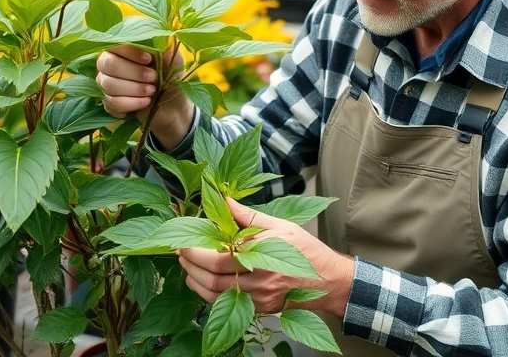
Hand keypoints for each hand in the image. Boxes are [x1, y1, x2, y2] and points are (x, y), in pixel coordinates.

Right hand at [96, 44, 193, 149]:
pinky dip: (132, 103)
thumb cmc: (170, 77)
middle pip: (108, 64)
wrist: (174, 105)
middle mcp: (110, 63)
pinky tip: (146, 102)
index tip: (149, 59)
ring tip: (152, 91)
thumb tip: (157, 35)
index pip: (115, 44)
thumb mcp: (172, 59)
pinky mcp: (109, 103)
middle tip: (153, 78)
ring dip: (135, 89)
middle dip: (134, 72)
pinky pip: (112, 103)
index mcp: (123, 48)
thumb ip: (163, 45)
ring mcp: (107, 84)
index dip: (130, 52)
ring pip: (109, 84)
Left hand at [179, 198, 354, 315]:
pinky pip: (227, 305)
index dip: (196, 252)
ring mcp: (259, 297)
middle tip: (179, 253)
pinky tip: (202, 282)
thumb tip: (223, 200)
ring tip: (186, 267)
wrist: (327, 280)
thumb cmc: (305, 249)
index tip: (183, 242)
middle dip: (191, 266)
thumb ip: (247, 215)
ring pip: (216, 296)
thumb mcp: (279, 225)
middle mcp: (259, 279)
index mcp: (262, 255)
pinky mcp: (259, 308)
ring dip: (196, 282)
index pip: (219, 257)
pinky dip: (209, 294)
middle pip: (213, 278)